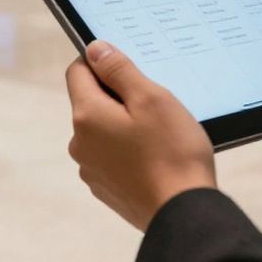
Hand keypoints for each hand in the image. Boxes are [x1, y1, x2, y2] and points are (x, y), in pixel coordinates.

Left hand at [65, 40, 215, 230]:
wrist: (183, 212)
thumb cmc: (172, 153)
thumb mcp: (150, 98)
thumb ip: (118, 70)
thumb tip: (95, 49)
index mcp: (86, 116)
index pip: (77, 71)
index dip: (101, 62)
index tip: (128, 68)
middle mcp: (80, 143)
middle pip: (91, 102)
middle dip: (118, 96)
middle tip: (153, 104)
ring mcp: (91, 169)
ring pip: (103, 130)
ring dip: (124, 125)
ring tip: (158, 134)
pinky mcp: (106, 188)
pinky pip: (112, 156)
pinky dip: (128, 150)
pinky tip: (155, 156)